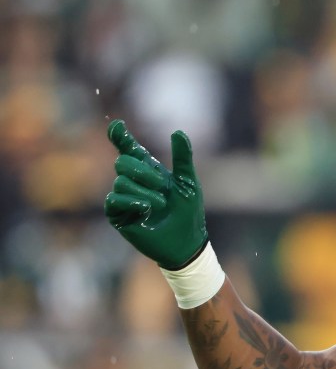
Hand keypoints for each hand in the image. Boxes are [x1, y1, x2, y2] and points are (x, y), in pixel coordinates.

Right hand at [103, 120, 208, 269]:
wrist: (186, 242)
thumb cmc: (188, 213)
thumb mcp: (188, 183)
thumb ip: (183, 158)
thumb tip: (178, 132)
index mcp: (148, 171)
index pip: (128, 149)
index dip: (120, 136)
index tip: (118, 126)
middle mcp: (133, 182)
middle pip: (123, 162)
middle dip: (143, 172)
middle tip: (163, 186)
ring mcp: (124, 198)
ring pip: (121, 181)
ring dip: (144, 191)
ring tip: (160, 205)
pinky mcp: (118, 215)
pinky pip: (114, 199)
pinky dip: (131, 201)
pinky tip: (145, 208)